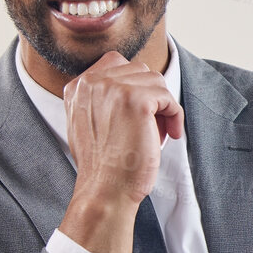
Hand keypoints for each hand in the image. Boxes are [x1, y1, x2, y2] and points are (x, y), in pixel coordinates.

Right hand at [63, 50, 182, 208]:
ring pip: (155, 81)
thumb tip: (132, 85)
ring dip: (163, 106)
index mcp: (78, 86)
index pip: (116, 63)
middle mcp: (92, 82)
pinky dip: (174, 115)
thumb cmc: (104, 164)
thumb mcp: (89, 123)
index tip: (141, 112)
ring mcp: (114, 88)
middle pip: (139, 70)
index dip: (135, 86)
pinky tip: (170, 134)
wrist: (105, 189)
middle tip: (151, 125)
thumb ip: (101, 99)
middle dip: (150, 96)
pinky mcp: (137, 100)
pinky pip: (168, 97)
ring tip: (159, 132)